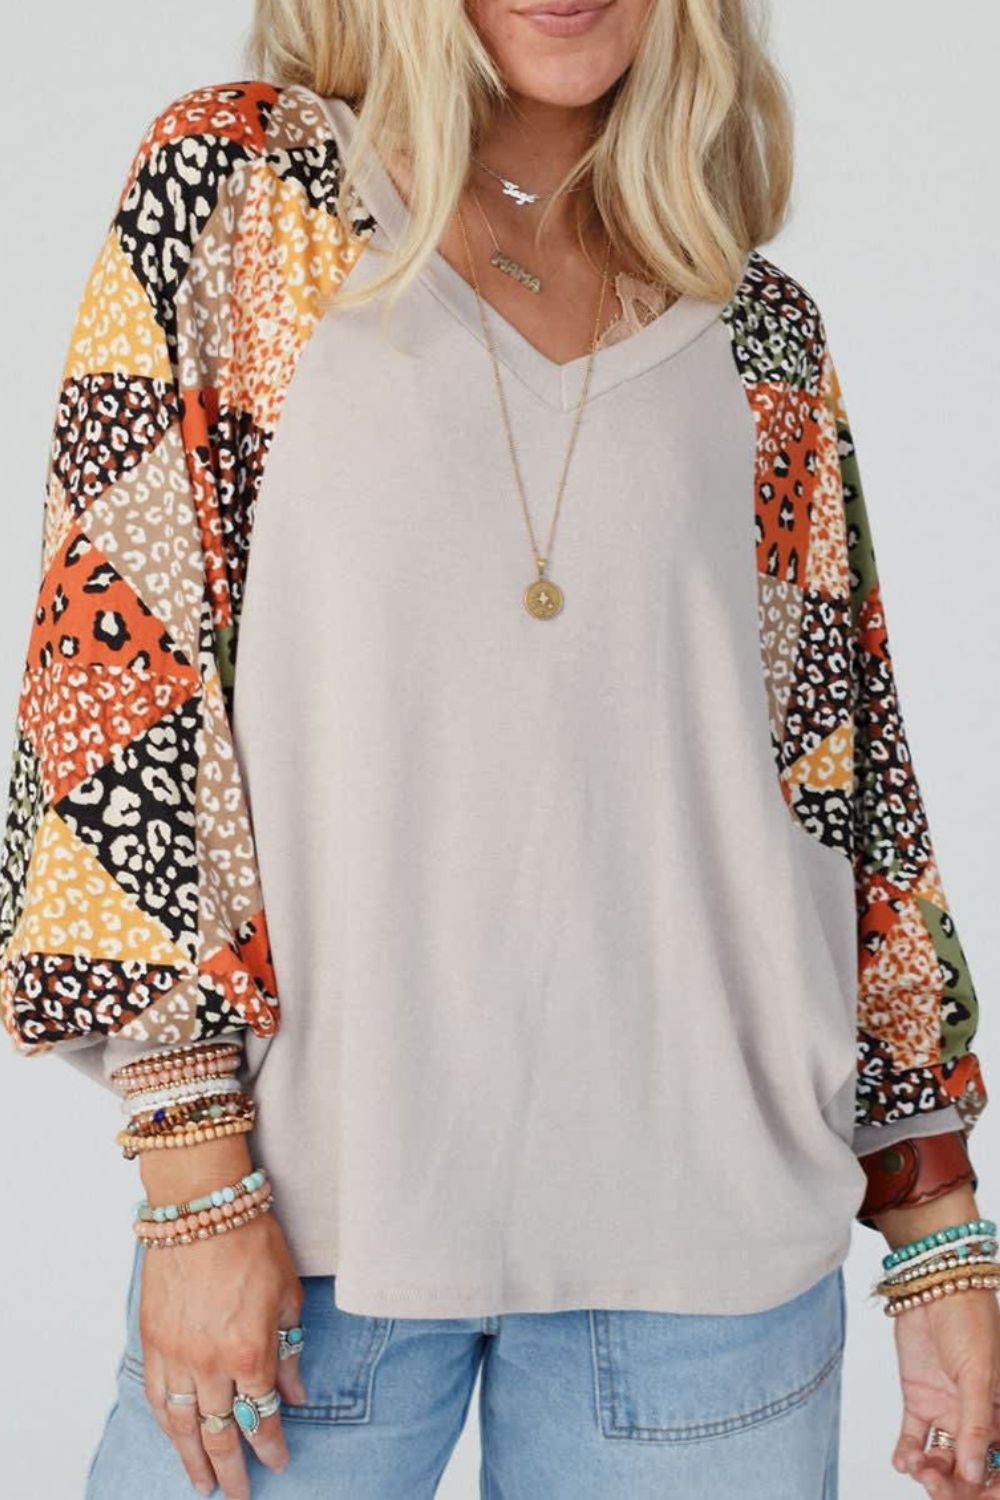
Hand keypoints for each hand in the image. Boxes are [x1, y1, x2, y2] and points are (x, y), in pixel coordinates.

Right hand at [138, 1202, 307, 1498]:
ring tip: (200, 1483)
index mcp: (251, 1351)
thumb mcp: (287, 1292)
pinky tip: (173, 1435)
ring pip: (182, 1424)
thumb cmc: (251, 1238)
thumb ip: (289, 1347)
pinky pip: (157, 1394)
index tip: (278, 1464)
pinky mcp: (152, 1339)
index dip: (271, 1447)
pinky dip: (166, 1422)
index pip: (262, 1417)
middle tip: (237, 1496)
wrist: (201, 1205)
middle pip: (220, 1432)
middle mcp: (211, 1362)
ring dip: (191, 1458)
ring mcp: (176, 1353)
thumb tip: (294, 1392)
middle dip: (232, 1470)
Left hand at [891, 1287, 999, 1496]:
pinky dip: (907, 1452)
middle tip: (935, 1485)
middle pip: (967, 1469)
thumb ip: (975, 1425)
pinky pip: (913, 1434)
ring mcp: (947, 1409)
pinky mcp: (919, 1397)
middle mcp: (975, 1418)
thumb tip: (973, 1473)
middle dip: (953, 1485)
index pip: (997, 1465)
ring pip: (940, 1457)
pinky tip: (902, 1460)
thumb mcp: (978, 1376)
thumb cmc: (969, 1322)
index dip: (986, 1487)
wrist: (934, 1285)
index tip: (973, 1496)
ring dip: (929, 1470)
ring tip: (916, 1468)